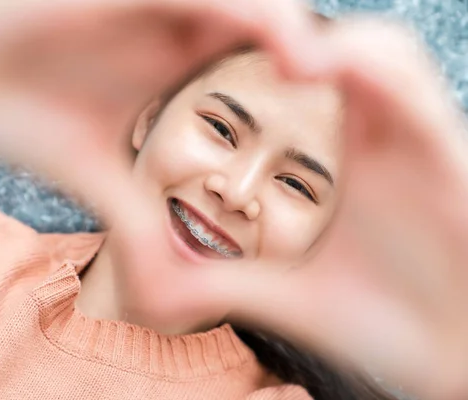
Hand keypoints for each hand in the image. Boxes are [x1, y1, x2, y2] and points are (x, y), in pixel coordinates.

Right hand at [0, 0, 313, 199]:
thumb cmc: (19, 123)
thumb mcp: (94, 178)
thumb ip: (139, 218)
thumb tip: (174, 292)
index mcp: (174, 66)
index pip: (255, 64)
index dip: (298, 89)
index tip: (338, 126)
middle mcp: (170, 25)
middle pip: (259, 24)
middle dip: (303, 50)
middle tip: (344, 85)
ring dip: (273, 22)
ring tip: (312, 62)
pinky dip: (225, 5)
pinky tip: (264, 32)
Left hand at [215, 19, 467, 399]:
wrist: (457, 357)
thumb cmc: (385, 323)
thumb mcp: (292, 297)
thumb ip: (229, 283)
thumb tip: (156, 289)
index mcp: (349, 158)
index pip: (310, 81)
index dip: (263, 55)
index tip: (203, 49)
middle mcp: (385, 139)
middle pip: (343, 54)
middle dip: (295, 36)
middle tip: (235, 28)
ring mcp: (419, 144)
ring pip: (384, 57)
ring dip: (333, 43)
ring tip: (278, 48)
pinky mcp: (451, 162)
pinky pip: (414, 95)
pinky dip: (369, 68)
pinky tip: (315, 65)